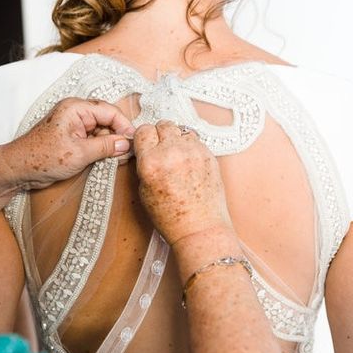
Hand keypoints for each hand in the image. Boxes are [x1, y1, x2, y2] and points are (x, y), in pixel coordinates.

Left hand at [2, 98, 134, 189]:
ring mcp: (73, 124)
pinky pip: (93, 138)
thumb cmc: (42, 158)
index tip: (133, 142)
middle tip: (126, 153)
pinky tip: (106, 159)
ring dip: (109, 144)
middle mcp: (75, 112)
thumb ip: (105, 146)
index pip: (109, 111)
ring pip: (101, 130)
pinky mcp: (72, 136)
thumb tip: (126, 144)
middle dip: (117, 136)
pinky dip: (101, 148)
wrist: (18, 169)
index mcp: (76, 108)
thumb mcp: (79, 153)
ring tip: (115, 159)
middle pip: (107, 119)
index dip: (124, 126)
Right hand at [134, 121, 230, 245]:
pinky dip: (190, 147)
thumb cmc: (172, 217)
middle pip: (163, 124)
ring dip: (176, 139)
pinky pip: (195, 140)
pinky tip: (188, 162)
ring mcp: (193, 152)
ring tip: (176, 156)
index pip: (143, 130)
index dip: (144, 138)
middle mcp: (172, 153)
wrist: (200, 228)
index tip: (146, 143)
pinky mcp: (208, 155)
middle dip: (160, 135)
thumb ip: (145, 164)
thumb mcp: (144, 191)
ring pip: (181, 130)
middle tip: (161, 148)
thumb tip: (146, 148)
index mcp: (151, 162)